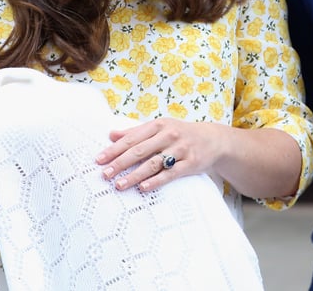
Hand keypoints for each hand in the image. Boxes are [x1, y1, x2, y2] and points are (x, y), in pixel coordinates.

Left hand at [95, 117, 224, 192]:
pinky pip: (171, 174)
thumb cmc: (180, 133)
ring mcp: (180, 149)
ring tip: (119, 184)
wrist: (213, 139)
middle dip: (120, 163)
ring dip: (134, 175)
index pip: (132, 138)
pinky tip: (144, 187)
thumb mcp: (160, 127)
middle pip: (139, 151)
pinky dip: (156, 181)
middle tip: (104, 174)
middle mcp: (169, 135)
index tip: (99, 159)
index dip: (114, 149)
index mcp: (158, 125)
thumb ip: (136, 131)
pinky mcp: (190, 163)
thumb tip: (111, 134)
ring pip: (153, 164)